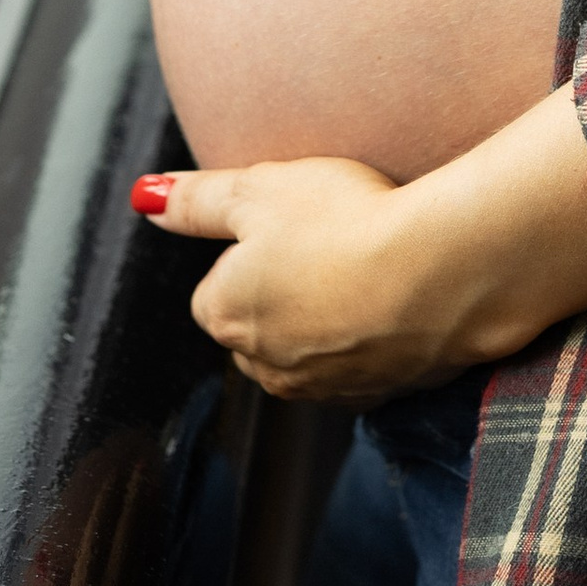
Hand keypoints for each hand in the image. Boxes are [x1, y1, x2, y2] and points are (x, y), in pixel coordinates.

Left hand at [131, 156, 446, 401]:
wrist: (439, 272)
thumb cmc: (345, 222)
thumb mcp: (259, 188)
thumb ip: (196, 199)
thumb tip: (146, 198)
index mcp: (226, 315)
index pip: (216, 287)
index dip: (252, 250)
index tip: (291, 226)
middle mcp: (264, 366)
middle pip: (260, 324)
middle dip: (286, 290)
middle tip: (330, 242)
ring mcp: (322, 389)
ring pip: (309, 349)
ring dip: (329, 318)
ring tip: (369, 267)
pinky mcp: (376, 397)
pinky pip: (362, 365)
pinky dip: (373, 338)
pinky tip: (398, 298)